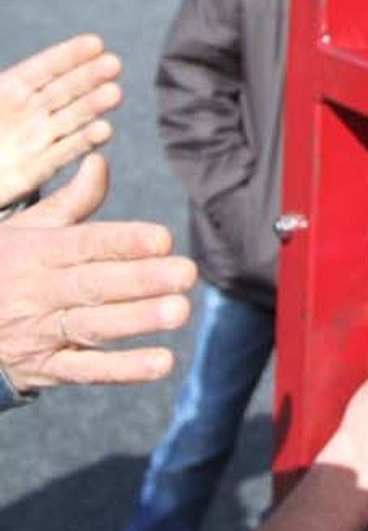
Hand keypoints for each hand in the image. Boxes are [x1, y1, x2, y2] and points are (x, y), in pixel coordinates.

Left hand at [0, 33, 121, 209]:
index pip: (43, 68)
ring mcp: (35, 139)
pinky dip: (84, 142)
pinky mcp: (36, 170)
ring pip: (70, 118)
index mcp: (7, 89)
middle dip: (89, 77)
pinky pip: (62, 153)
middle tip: (114, 65)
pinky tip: (104, 130)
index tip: (96, 43)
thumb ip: (0, 86)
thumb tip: (12, 78)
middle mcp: (27, 112)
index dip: (68, 55)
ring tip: (115, 94)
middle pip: (63, 90)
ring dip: (93, 106)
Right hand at [0, 153, 194, 390]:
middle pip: (93, 285)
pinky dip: (124, 369)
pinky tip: (162, 362)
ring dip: (138, 320)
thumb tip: (101, 161)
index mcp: (36, 252)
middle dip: (141, 279)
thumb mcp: (25, 230)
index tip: (163, 238)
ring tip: (180, 311)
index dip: (123, 241)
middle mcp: (38, 292)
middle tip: (186, 273)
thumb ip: (70, 202)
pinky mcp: (45, 369)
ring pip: (92, 326)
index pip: (84, 244)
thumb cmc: (2, 266)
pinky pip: (86, 370)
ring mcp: (40, 333)